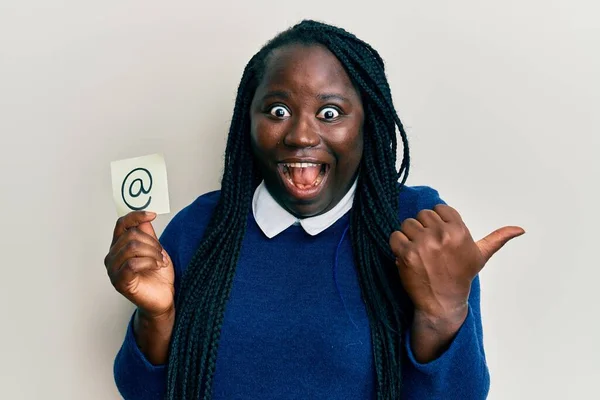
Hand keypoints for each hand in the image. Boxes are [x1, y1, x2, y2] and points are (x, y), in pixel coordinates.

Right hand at [104, 211, 174, 318]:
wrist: (163, 298)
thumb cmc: (158, 275)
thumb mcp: (155, 250)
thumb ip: (148, 234)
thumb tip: (145, 217)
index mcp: (119, 246)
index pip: (121, 224)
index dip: (136, 216)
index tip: (153, 214)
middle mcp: (112, 256)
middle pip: (130, 235)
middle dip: (152, 242)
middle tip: (161, 253)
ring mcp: (113, 270)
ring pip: (132, 247)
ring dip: (152, 252)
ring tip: (161, 261)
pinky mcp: (119, 281)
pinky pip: (132, 263)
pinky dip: (149, 262)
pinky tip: (157, 267)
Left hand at [389, 204, 523, 320]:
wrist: (442, 303)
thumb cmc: (461, 277)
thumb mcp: (481, 256)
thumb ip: (497, 238)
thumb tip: (520, 229)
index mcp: (459, 231)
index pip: (440, 209)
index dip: (437, 222)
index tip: (439, 237)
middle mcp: (442, 235)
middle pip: (422, 215)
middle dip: (423, 228)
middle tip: (428, 246)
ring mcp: (423, 244)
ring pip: (407, 223)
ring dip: (409, 236)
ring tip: (418, 251)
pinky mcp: (406, 254)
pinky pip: (395, 236)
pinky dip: (397, 245)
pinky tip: (407, 255)